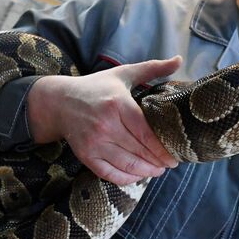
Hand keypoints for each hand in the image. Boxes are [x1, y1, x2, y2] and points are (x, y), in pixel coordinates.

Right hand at [28, 56, 181, 184]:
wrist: (59, 102)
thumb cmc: (96, 87)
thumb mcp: (123, 74)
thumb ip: (152, 68)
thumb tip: (179, 59)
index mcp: (118, 104)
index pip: (146, 133)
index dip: (163, 148)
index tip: (176, 154)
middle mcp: (106, 125)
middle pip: (139, 151)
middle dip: (159, 162)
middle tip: (172, 164)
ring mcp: (94, 142)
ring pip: (127, 165)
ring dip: (147, 172)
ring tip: (159, 170)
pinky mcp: (86, 155)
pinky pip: (110, 174)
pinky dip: (127, 179)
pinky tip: (139, 176)